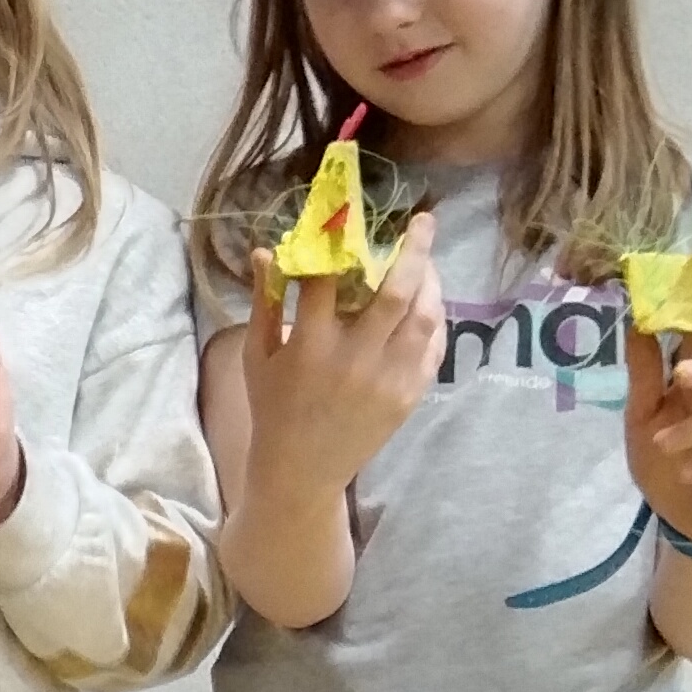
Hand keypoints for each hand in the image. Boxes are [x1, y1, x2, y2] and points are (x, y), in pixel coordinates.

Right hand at [234, 213, 444, 502]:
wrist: (301, 472)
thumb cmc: (273, 410)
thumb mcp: (256, 357)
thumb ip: (265, 302)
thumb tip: (267, 251)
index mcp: (309, 346)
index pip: (328, 278)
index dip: (337, 243)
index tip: (346, 220)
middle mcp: (354, 359)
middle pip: (395, 291)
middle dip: (413, 249)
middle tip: (423, 221)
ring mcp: (387, 379)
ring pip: (423, 316)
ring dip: (431, 281)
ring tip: (428, 261)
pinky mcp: (408, 396)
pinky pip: (432, 347)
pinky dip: (434, 320)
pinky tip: (428, 304)